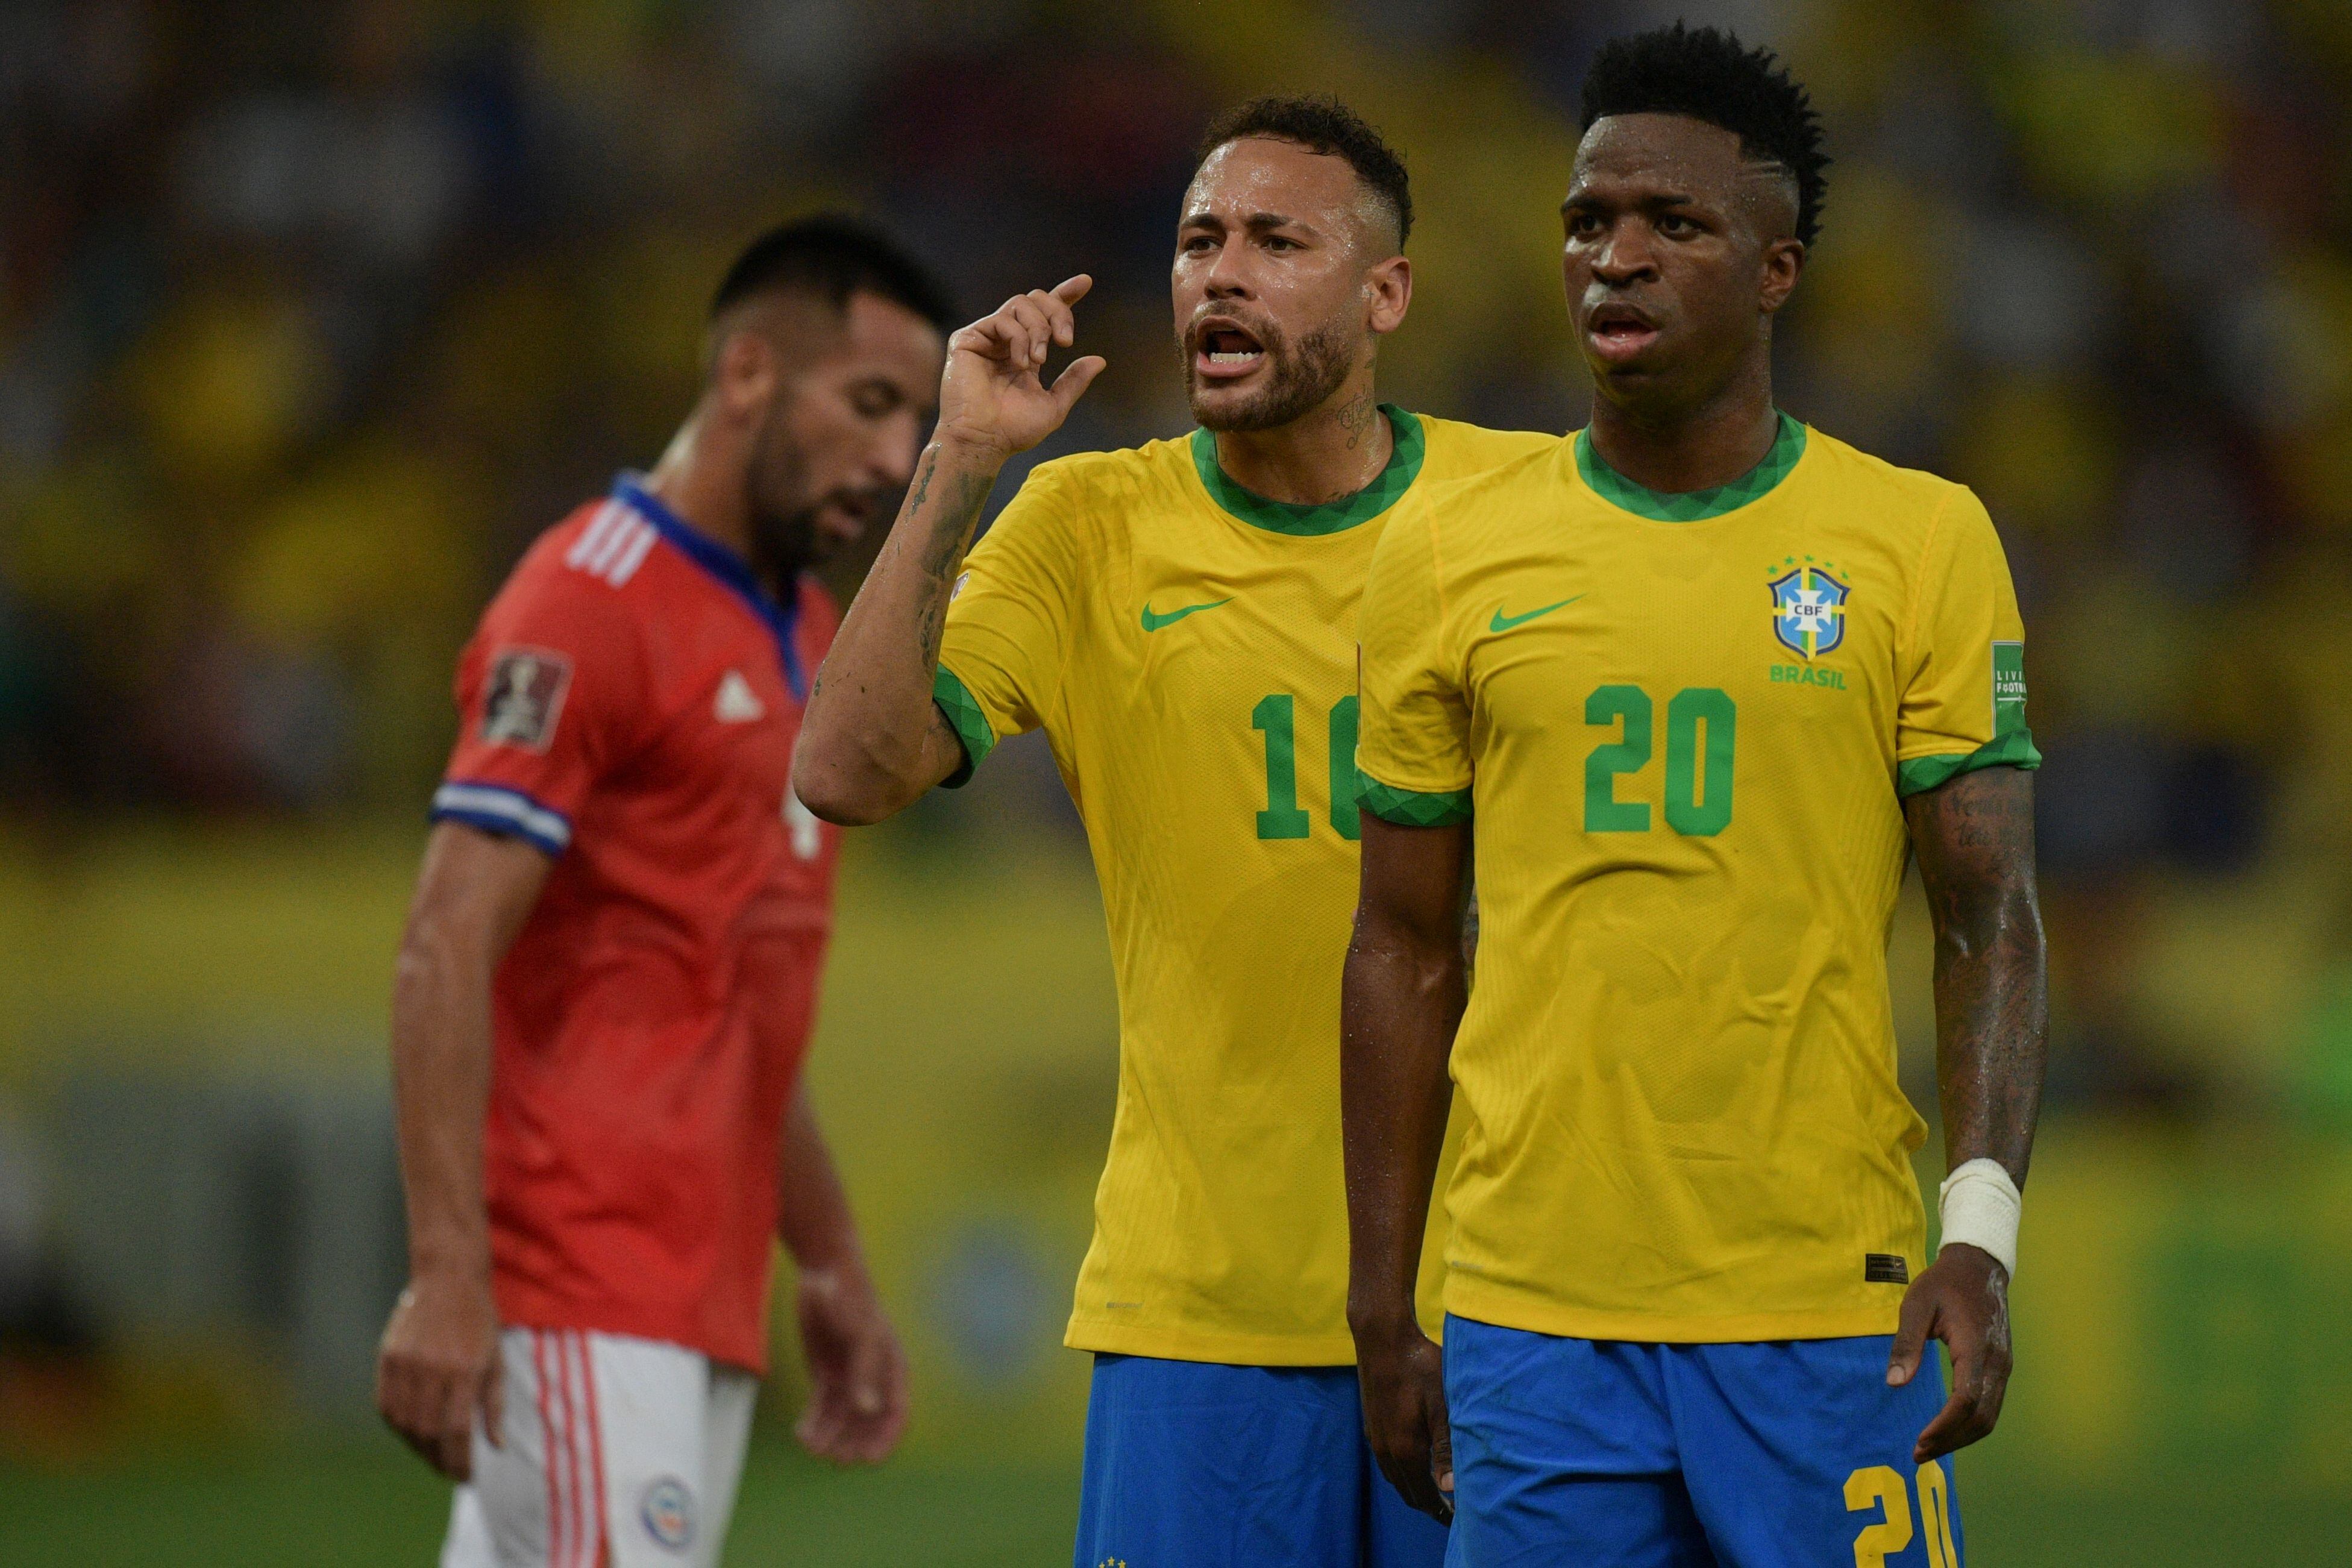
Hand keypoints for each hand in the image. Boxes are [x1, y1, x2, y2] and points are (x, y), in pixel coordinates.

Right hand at [377, 1272, 500, 1479]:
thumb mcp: (497, 1359)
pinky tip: (411, 1435)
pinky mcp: (388, 1358)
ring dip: (417, 1448)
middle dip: (438, 1459)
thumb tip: (497, 1446)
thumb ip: (495, 1405)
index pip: (457, 1430)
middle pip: (429, 1431)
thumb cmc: (479, 1322)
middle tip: (448, 1472)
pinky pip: (386, 1405)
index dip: (459, 1460)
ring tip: (432, 1457)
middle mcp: (433, 1368)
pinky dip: (398, 1427)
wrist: (448, 1279)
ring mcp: (406, 1363)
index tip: (465, 1477)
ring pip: (404, 1423)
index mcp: (465, 1369)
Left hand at [794, 1257, 908, 1464]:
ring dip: (830, 1436)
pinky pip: (821, 1408)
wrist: (824, 1276)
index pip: (895, 1413)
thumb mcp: (861, 1335)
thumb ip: (865, 1373)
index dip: (885, 1438)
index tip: (870, 1459)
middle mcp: (872, 1379)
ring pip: (841, 1419)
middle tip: (836, 1458)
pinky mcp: (826, 1376)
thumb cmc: (852, 1301)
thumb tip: (867, 1411)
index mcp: (891, 1369)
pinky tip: (802, 1434)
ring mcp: (848, 1378)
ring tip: (812, 1449)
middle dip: (853, 1442)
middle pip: (866, 1423)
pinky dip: (813, 1423)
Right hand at [934, 276, 1106, 463]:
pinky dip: (1019, 338)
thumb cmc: (1013, 431)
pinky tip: (1020, 363)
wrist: (983, 442)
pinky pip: (1001, 319)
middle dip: (1058, 313)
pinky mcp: (968, 339)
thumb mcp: (1054, 405)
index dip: (1064, 295)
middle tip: (1066, 340)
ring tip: (1040, 359)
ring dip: (1038, 328)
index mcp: (1025, 352)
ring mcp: (986, 337)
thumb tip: (1099, 360)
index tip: (1085, 283)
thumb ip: (1074, 382)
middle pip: (1035, 300)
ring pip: (1020, 302)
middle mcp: (1005, 340)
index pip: (1045, 314)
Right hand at [1355, 1318, 1453, 1522]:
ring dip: (1413, 1489)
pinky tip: (1414, 1462)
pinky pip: (1386, 1460)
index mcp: (1404, 1449)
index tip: (1457, 1521)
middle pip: (1406, 1491)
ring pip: (1395, 1476)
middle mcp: (1385, 1449)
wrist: (1383, 1337)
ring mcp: (1376, 1436)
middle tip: (1450, 1513)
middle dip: (1428, 1506)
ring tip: (1435, 1492)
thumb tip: (1450, 1489)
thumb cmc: (1420, 1367)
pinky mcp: (1372, 1422)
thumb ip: (1446, 1449)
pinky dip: (1402, 1472)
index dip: (1440, 1511)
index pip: (1423, 1495)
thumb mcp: (1442, 1406)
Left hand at [1888, 1242, 2012, 1461]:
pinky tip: (1948, 1429)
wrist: (1979, 1267)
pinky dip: (1971, 1424)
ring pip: (1990, 1416)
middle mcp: (1997, 1363)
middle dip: (1951, 1440)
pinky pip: (1991, 1406)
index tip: (1920, 1441)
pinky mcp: (2001, 1368)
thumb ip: (1906, 1343)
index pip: (1966, 1400)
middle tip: (1919, 1454)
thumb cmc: (1943, 1284)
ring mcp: (2003, 1367)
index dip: (1944, 1426)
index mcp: (1976, 1348)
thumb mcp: (1917, 1305)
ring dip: (1961, 1437)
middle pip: (1981, 1418)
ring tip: (1930, 1448)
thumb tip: (1894, 1383)